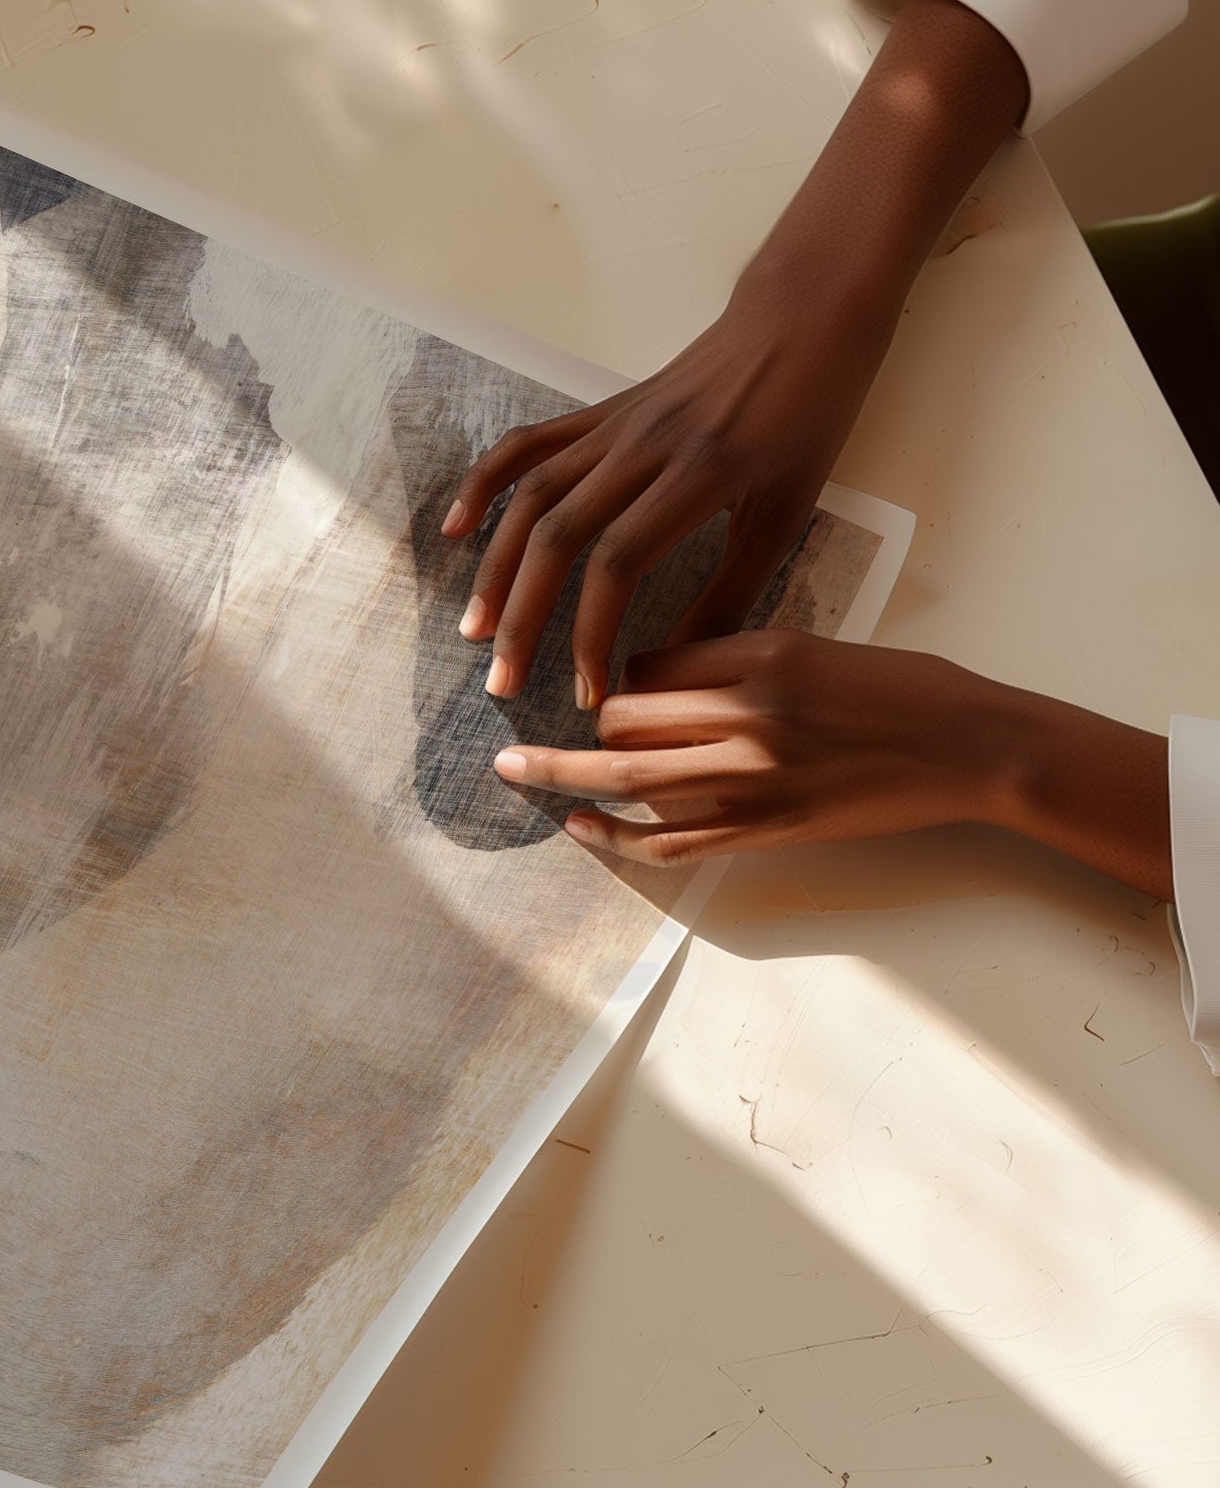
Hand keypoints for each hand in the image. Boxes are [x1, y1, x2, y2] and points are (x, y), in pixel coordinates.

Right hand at [441, 0, 1028, 708]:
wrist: (802, 318)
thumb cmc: (808, 417)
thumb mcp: (786, 512)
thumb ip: (733, 589)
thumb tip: (683, 665)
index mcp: (697, 476)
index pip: (617, 564)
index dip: (591, 634)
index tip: (589, 693)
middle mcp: (642, 449)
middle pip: (558, 538)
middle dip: (524, 617)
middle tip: (503, 682)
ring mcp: (613, 426)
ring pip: (532, 498)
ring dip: (496, 568)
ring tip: (476, 628)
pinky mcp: (600, 413)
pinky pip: (530, 447)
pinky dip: (485, 484)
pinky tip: (457, 528)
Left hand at [493, 633, 1172, 899]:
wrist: (972, 747)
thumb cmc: (902, 688)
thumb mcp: (811, 647)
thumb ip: (734, 661)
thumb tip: (655, 679)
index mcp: (759, 655)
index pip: (649, 663)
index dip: (621, 676)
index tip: (611, 686)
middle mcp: (746, 715)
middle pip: (625, 719)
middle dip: (585, 727)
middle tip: (539, 732)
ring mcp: (754, 779)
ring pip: (632, 779)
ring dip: (566, 776)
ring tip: (515, 771)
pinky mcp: (767, 830)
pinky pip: (671, 841)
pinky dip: (615, 836)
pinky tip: (580, 826)